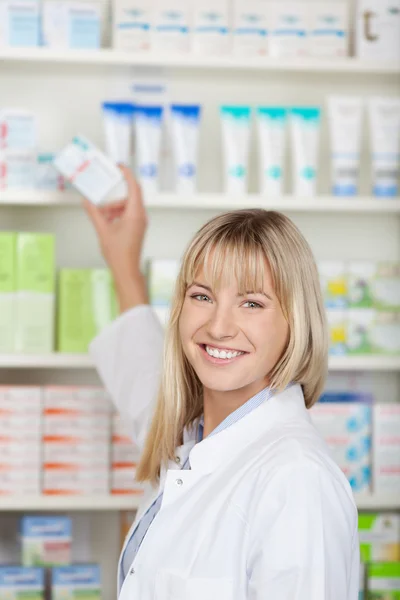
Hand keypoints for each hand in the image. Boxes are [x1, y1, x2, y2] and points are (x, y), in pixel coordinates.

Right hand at [83, 165, 148, 310]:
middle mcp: (140, 216)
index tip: (119, 166)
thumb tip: (86, 202)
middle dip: (114, 197)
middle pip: (129, 196)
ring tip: (102, 216)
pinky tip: (107, 221)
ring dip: (114, 207)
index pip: (134, 187)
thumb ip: (94, 214)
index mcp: (135, 214)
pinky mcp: (137, 228)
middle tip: (103, 199)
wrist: (127, 270)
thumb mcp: (102, 230)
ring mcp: (140, 222)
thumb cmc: (118, 253)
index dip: (127, 174)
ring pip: (128, 206)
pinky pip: (128, 214)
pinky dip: (118, 214)